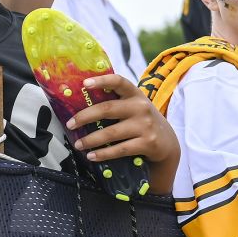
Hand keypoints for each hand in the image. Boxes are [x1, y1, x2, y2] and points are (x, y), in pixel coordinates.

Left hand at [66, 73, 180, 191]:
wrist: (167, 142)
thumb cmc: (141, 120)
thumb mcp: (133, 106)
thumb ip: (114, 102)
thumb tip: (78, 103)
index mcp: (134, 94)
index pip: (119, 82)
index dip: (102, 80)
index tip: (84, 83)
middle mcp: (141, 107)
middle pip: (107, 109)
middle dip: (84, 117)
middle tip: (70, 125)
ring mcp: (145, 126)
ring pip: (111, 133)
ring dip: (90, 140)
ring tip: (78, 144)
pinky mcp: (148, 143)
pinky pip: (120, 149)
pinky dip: (103, 154)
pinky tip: (91, 156)